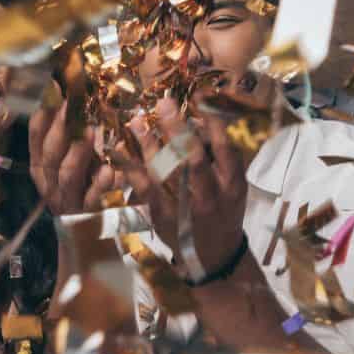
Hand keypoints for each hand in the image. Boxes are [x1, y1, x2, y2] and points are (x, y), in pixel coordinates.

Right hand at [29, 95, 116, 216]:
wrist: (84, 238)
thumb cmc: (80, 190)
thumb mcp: (71, 162)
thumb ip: (69, 137)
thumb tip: (73, 97)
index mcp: (41, 166)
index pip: (35, 137)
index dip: (42, 113)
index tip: (52, 89)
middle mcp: (49, 182)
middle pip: (49, 153)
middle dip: (60, 127)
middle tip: (73, 104)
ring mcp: (66, 199)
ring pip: (66, 174)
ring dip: (78, 151)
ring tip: (91, 130)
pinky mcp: (86, 214)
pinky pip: (92, 198)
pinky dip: (99, 184)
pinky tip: (109, 170)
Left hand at [117, 95, 248, 275]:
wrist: (213, 257)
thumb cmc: (223, 212)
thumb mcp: (233, 187)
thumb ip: (221, 157)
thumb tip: (199, 121)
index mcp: (232, 184)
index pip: (225, 148)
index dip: (212, 122)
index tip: (198, 96)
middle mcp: (210, 197)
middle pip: (194, 160)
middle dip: (178, 130)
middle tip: (163, 104)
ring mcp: (185, 209)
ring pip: (166, 174)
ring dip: (149, 145)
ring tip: (136, 122)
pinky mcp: (162, 217)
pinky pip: (144, 190)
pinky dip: (131, 169)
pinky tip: (119, 151)